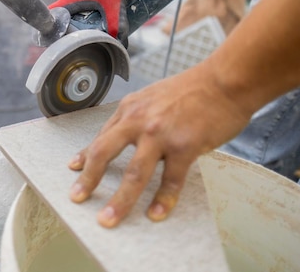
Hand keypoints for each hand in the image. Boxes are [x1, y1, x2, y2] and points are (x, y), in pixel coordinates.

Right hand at [49, 0, 143, 42]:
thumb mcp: (115, 6)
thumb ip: (117, 27)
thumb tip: (119, 45)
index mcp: (69, 0)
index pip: (51, 19)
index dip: (51, 32)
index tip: (57, 45)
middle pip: (63, 19)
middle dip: (69, 32)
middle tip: (76, 46)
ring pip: (74, 13)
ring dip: (79, 24)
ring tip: (88, 37)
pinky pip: (83, 7)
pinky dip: (88, 16)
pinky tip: (99, 23)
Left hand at [67, 65, 251, 226]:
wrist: (225, 80)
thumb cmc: (192, 89)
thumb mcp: (153, 97)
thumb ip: (136, 117)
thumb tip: (121, 136)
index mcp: (130, 108)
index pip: (101, 136)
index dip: (86, 156)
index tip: (74, 169)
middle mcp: (139, 120)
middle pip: (104, 153)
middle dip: (88, 179)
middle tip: (77, 198)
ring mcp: (161, 134)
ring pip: (134, 173)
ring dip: (120, 200)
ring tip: (108, 219)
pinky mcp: (185, 146)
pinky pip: (170, 180)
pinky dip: (162, 200)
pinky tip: (155, 214)